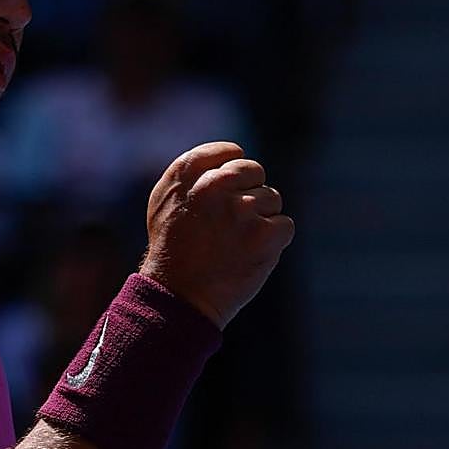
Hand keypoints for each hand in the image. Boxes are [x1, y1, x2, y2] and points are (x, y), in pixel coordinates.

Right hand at [139, 142, 294, 329]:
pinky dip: (273, 241)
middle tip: (231, 223)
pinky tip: (250, 254)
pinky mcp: (264, 234)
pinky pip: (285, 225)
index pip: (227, 151)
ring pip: (271, 200)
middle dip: (249, 193)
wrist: (179, 296)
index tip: (229, 186)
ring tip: (235, 243)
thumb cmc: (172, 250)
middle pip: (254, 172)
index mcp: (185, 176)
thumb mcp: (164, 204)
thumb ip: (191, 176)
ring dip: (261, 220)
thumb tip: (231, 156)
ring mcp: (241, 209)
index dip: (233, 165)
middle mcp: (213, 186)